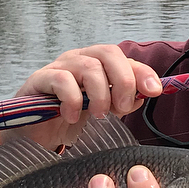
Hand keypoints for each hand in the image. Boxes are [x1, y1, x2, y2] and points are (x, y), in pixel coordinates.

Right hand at [0, 44, 162, 149]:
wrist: (33, 134)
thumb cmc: (68, 118)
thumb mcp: (101, 112)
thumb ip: (121, 102)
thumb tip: (141, 95)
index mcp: (97, 64)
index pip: (124, 58)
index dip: (142, 72)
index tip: (155, 91)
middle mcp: (80, 59)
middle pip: (108, 53)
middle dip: (122, 81)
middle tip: (122, 107)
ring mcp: (59, 67)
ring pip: (89, 66)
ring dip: (100, 94)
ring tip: (98, 116)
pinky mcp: (39, 79)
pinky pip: (62, 80)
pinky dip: (72, 100)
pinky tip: (72, 117)